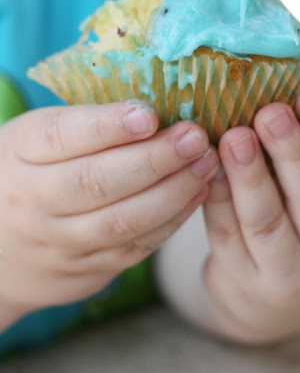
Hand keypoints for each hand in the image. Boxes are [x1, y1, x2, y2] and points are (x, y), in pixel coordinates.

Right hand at [0, 101, 218, 327]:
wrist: (1, 251)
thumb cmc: (32, 175)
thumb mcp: (37, 140)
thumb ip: (85, 122)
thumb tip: (155, 102)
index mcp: (19, 152)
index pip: (61, 136)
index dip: (107, 126)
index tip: (149, 114)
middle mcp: (32, 200)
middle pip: (96, 181)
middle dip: (155, 158)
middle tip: (195, 138)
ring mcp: (58, 242)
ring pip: (122, 220)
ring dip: (173, 190)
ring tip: (206, 163)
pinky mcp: (86, 271)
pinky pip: (135, 248)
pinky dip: (172, 220)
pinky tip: (196, 193)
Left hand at [203, 82, 299, 342]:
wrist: (271, 299)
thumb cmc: (295, 225)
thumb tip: (278, 88)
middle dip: (290, 152)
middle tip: (270, 112)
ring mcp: (287, 273)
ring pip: (266, 222)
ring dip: (248, 177)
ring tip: (233, 138)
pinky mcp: (242, 279)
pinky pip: (226, 234)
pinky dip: (215, 198)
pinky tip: (206, 167)